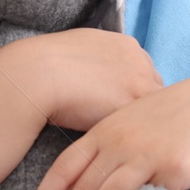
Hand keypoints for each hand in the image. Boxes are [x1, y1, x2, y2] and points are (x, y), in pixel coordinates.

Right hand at [0, 28, 164, 133]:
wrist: (35, 75)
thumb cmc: (47, 64)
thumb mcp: (80, 50)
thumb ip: (99, 61)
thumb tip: (97, 77)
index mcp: (126, 45)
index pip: (144, 73)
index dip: (133, 93)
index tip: (119, 106)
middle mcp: (140, 60)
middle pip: (153, 91)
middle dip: (140, 108)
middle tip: (124, 127)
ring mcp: (140, 83)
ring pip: (151, 111)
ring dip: (140, 124)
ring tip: (121, 139)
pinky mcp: (133, 108)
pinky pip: (143, 127)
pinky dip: (134, 137)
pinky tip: (118, 145)